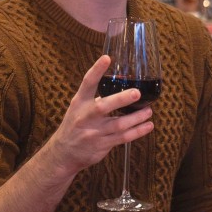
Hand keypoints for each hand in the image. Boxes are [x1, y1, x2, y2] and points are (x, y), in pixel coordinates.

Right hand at [44, 56, 154, 177]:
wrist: (63, 153)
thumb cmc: (75, 125)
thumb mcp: (78, 108)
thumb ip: (95, 97)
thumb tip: (120, 85)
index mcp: (80, 103)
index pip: (87, 83)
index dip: (96, 70)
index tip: (107, 58)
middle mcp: (85, 117)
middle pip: (103, 106)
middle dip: (121, 99)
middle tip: (137, 93)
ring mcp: (94, 132)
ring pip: (119, 124)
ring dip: (136, 117)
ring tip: (148, 111)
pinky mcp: (102, 145)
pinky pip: (123, 138)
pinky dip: (138, 131)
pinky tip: (148, 125)